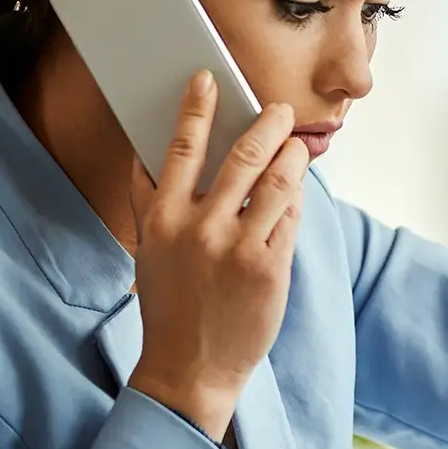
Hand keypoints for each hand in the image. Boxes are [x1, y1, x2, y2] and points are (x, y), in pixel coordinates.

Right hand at [124, 71, 308, 439]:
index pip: (181, 148)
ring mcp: (239, 249)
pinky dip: (295, 199)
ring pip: (276, 183)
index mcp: (164, 218)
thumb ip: (152, 201)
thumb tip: (150, 151)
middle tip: (280, 109)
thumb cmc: (169, 304)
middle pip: (242, 157)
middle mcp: (201, 229)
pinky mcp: (270, 269)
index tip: (208, 79)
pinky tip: (296, 190)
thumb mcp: (150, 249)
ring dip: (292, 157)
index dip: (196, 108)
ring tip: (297, 145)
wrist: (190, 368)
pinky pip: (290, 219)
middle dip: (267, 125)